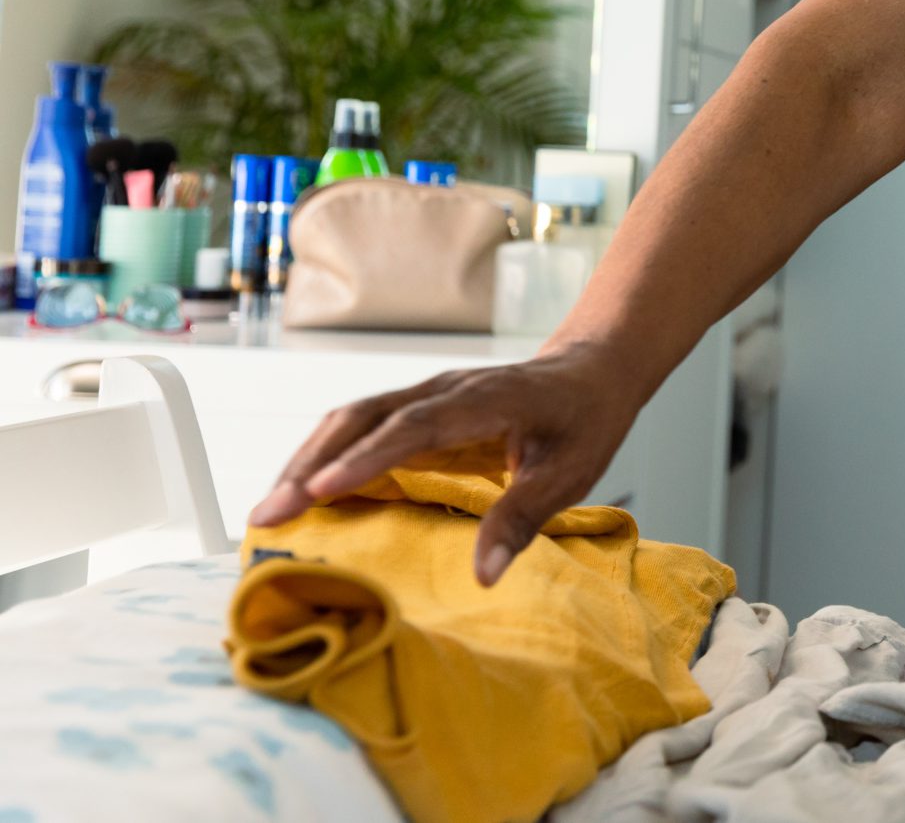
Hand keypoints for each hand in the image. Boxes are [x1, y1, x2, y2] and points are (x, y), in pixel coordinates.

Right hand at [245, 343, 640, 584]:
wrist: (592, 371)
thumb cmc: (584, 421)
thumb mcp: (571, 473)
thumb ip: (523, 518)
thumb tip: (482, 576)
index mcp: (486, 400)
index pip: (417, 425)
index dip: (367, 457)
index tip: (320, 491)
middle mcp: (444, 390)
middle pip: (364, 416)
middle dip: (312, 463)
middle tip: (269, 515)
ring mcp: (426, 395)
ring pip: (352, 419)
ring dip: (307, 460)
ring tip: (269, 513)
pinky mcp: (416, 409)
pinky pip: (360, 429)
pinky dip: (324, 458)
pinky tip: (301, 497)